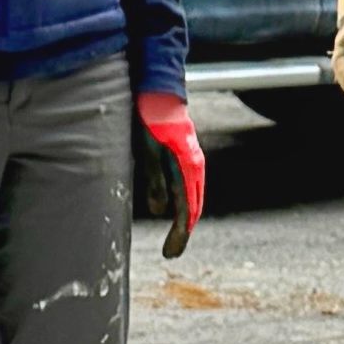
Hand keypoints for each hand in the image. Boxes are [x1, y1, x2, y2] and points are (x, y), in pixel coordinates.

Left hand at [136, 86, 205, 253]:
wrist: (159, 89)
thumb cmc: (151, 117)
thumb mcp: (147, 151)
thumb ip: (154, 180)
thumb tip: (158, 210)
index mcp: (189, 168)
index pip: (188, 211)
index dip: (179, 235)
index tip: (171, 253)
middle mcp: (195, 165)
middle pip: (193, 207)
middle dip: (183, 232)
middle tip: (173, 251)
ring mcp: (192, 159)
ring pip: (192, 197)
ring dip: (184, 218)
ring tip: (175, 236)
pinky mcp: (185, 154)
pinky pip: (188, 185)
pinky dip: (183, 201)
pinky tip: (173, 206)